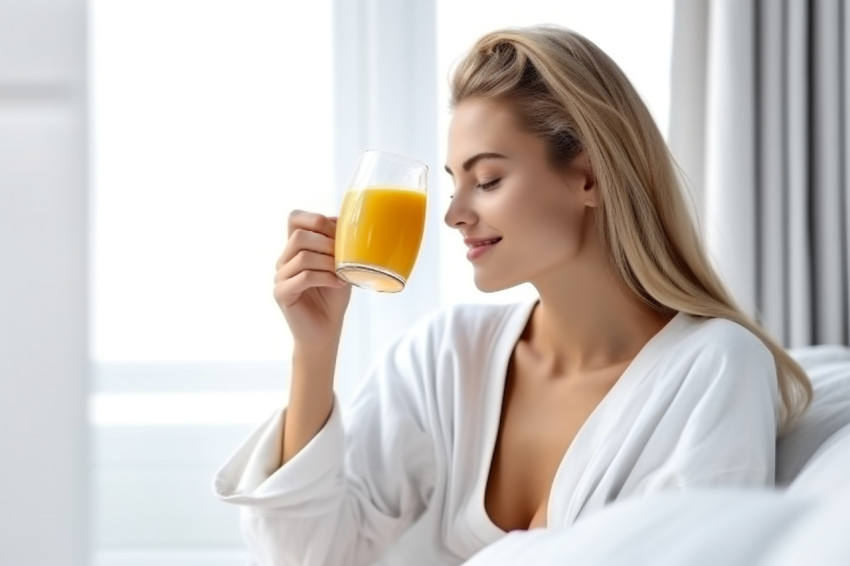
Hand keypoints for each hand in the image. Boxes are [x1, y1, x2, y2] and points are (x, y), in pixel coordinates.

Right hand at [273, 210, 350, 347]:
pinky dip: (325, 278)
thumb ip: (339, 244)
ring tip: (343, 272)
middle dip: (326, 242)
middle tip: (344, 257)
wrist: (325, 331)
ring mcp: (280, 277)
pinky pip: (303, 277)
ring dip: (328, 262)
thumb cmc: (333, 297)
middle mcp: (284, 260)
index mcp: (295, 248)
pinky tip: (339, 283)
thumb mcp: (341, 265)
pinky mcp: (281, 294)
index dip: (316, 219)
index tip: (339, 234)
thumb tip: (346, 220)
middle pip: (299, 235)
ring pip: (302, 256)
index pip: (294, 218)